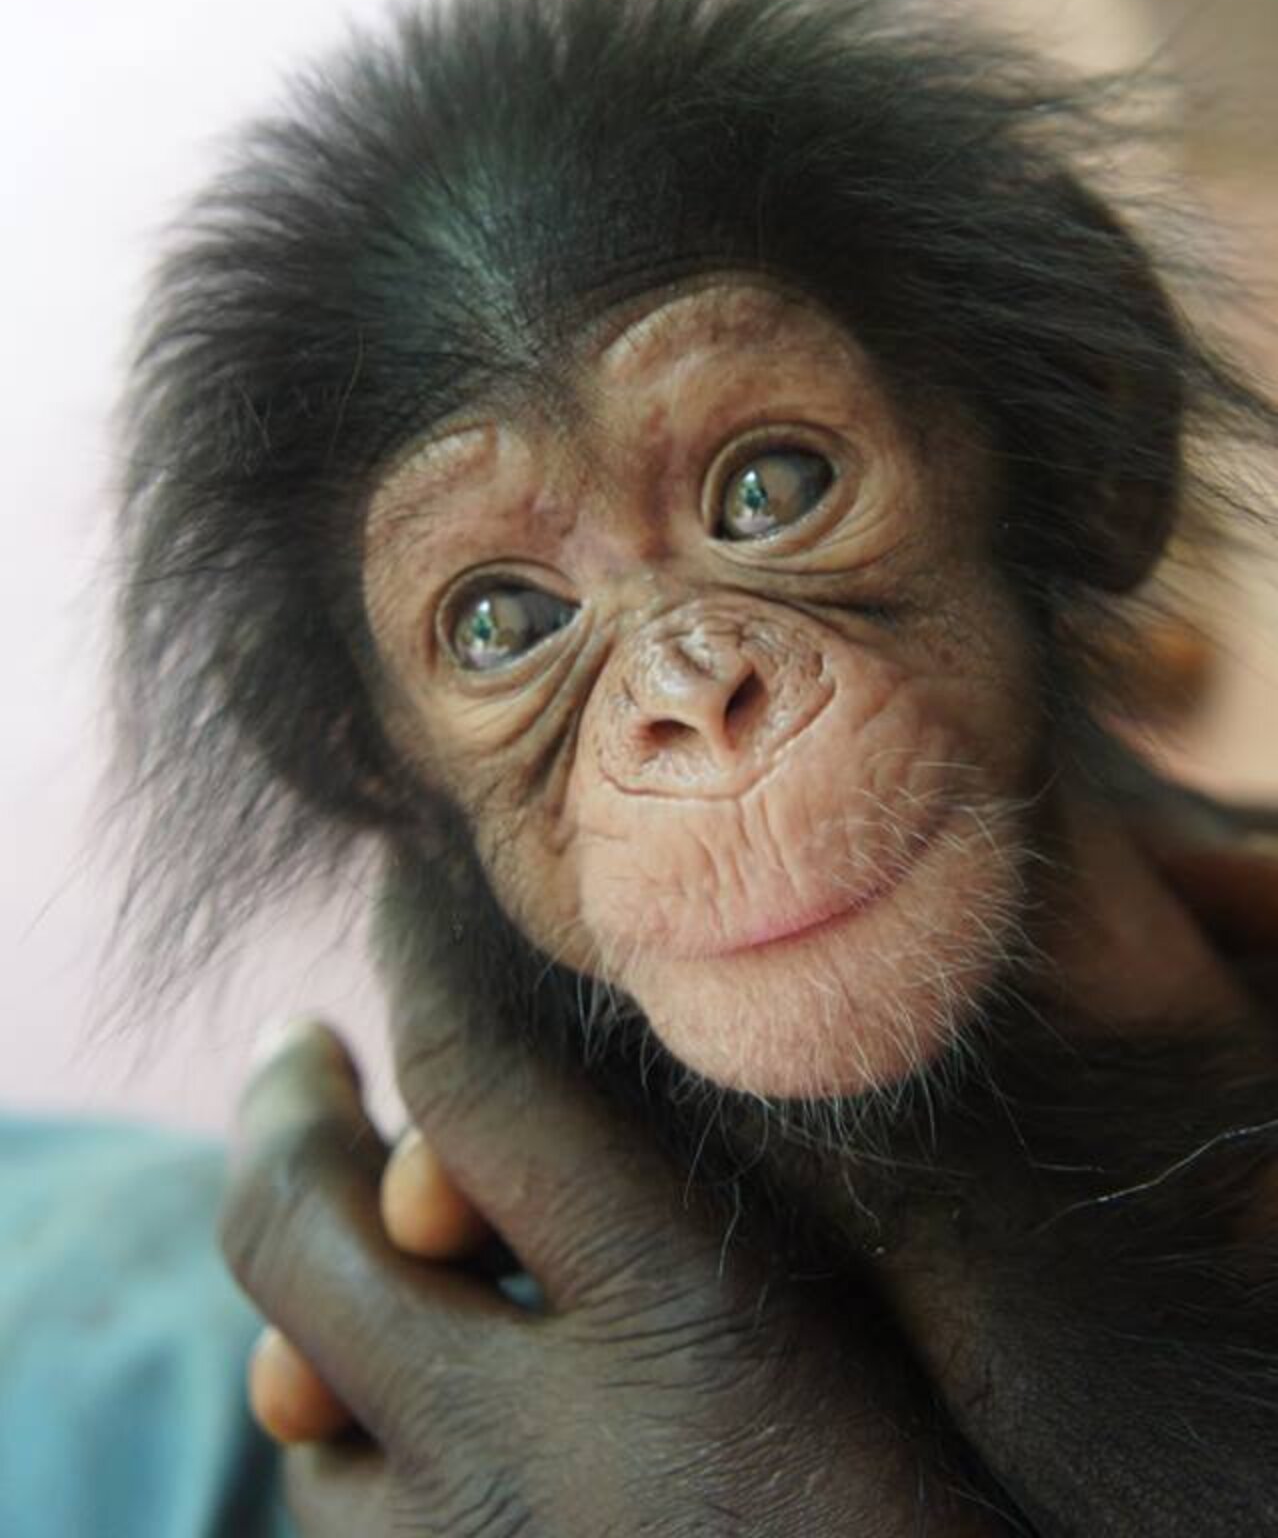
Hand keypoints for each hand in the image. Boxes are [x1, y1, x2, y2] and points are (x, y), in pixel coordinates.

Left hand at [221, 991, 1001, 1536]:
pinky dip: (342, 1416)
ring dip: (303, 1280)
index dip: (426, 949)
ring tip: (332, 1206)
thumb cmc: (950, 1500)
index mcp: (676, 1320)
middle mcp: (529, 1452)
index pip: (475, 1077)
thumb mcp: (876, 1300)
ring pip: (295, 1384)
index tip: (409, 871)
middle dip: (283, 1105)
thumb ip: (727, 1170)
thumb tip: (575, 1058)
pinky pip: (338, 1507)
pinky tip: (376, 1376)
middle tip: (296, 1040)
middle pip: (299, 1226)